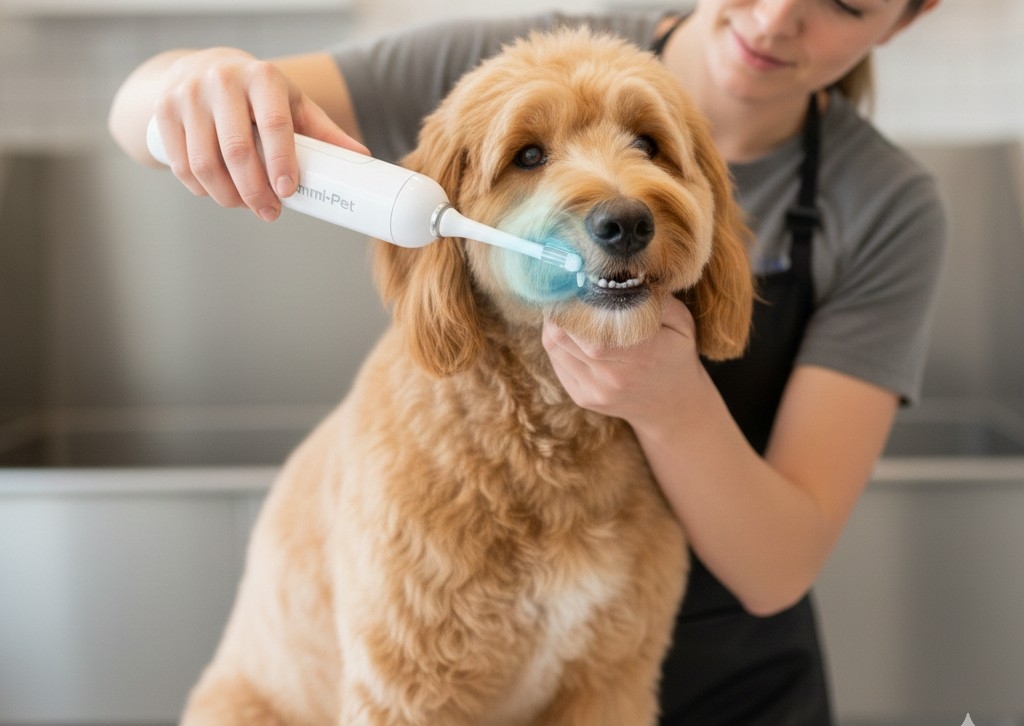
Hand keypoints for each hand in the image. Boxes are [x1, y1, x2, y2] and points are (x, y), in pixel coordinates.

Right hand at [151, 48, 366, 220]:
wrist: (201, 69)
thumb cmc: (259, 95)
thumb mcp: (293, 105)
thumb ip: (324, 133)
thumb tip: (363, 160)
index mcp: (262, 78)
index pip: (274, 124)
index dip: (281, 162)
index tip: (287, 192)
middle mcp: (222, 81)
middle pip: (236, 150)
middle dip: (254, 191)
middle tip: (270, 213)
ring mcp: (188, 95)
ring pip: (205, 163)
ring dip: (227, 196)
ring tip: (246, 205)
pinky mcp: (163, 112)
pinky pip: (182, 165)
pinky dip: (201, 189)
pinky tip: (219, 194)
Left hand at [541, 292, 710, 430]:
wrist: (672, 406)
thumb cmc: (676, 356)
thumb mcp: (681, 324)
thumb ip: (657, 300)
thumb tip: (626, 277)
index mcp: (642, 356)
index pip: (593, 331)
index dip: (576, 304)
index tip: (577, 282)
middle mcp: (614, 378)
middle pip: (564, 337)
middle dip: (560, 308)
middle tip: (567, 289)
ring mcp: (594, 391)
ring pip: (554, 347)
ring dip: (553, 322)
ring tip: (566, 307)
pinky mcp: (582, 397)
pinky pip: (556, 362)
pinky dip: (558, 341)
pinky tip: (570, 331)